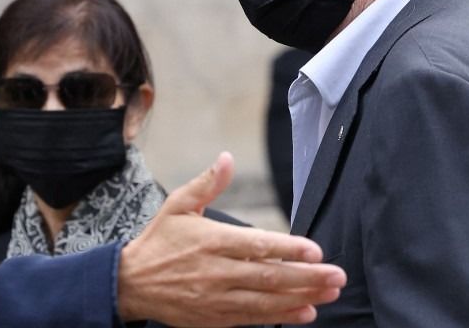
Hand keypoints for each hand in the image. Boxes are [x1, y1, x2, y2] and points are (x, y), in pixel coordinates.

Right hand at [117, 152, 345, 326]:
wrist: (131, 283)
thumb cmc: (159, 240)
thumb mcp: (178, 205)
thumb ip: (208, 183)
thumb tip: (227, 157)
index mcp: (211, 240)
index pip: (256, 246)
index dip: (288, 249)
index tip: (316, 250)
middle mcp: (217, 271)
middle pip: (269, 277)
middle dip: (307, 277)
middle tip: (337, 275)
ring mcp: (217, 297)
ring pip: (266, 301)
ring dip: (302, 297)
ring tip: (330, 293)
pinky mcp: (216, 317)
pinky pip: (254, 319)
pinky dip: (281, 317)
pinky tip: (306, 313)